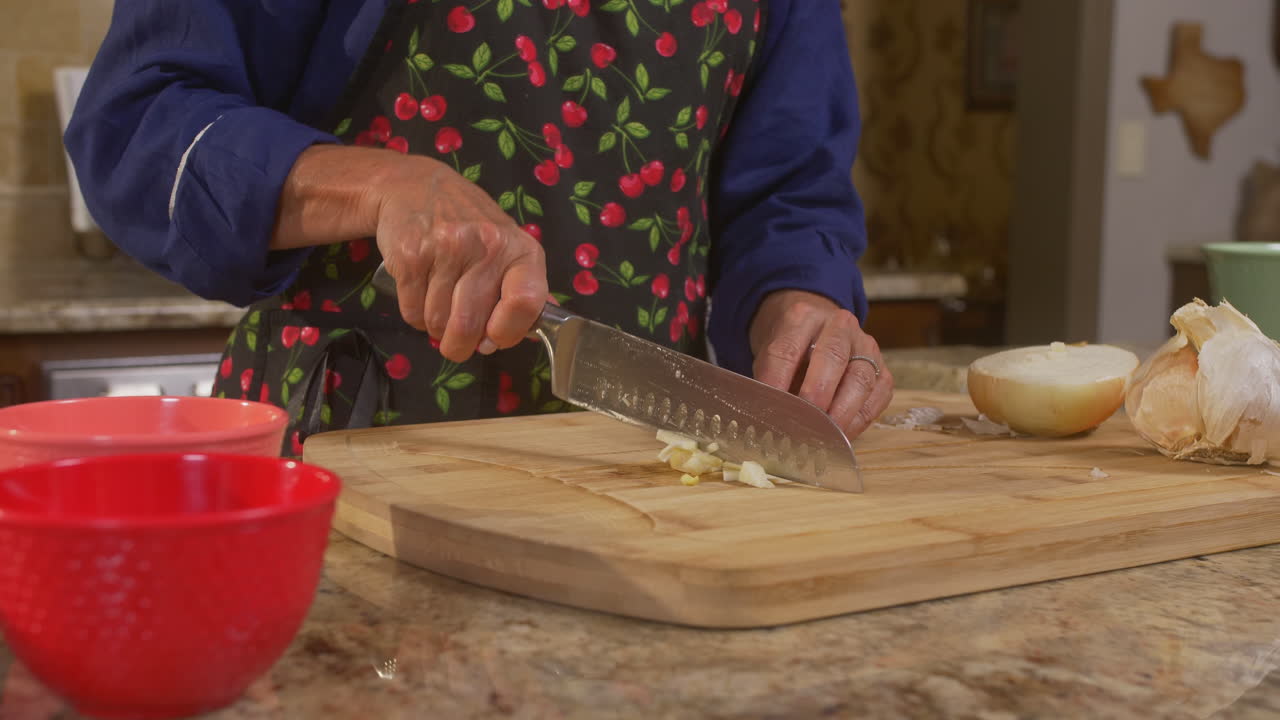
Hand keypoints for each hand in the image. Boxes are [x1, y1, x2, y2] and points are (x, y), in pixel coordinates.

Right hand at [372, 154, 546, 362]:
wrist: (414, 186)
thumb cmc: (469, 226)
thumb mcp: (507, 247)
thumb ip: (521, 288)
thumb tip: (536, 333)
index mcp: (520, 250)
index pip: (525, 303)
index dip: (508, 332)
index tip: (493, 339)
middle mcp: (486, 247)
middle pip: (470, 324)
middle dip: (460, 344)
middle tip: (457, 341)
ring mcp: (446, 249)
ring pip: (437, 322)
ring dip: (435, 327)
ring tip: (438, 307)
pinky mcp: (411, 256)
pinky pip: (412, 312)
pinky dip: (415, 316)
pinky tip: (421, 295)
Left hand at [749, 290, 893, 437]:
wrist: (817, 332)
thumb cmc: (792, 348)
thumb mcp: (772, 354)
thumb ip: (771, 378)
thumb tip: (770, 413)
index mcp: (804, 316)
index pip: (788, 349)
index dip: (777, 381)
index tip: (769, 407)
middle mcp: (840, 325)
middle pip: (832, 357)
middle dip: (817, 393)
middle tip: (804, 421)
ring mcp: (866, 347)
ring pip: (860, 379)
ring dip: (842, 412)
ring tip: (824, 435)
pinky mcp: (882, 371)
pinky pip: (877, 398)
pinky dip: (859, 420)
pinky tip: (842, 435)